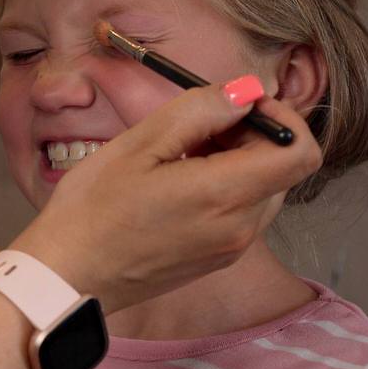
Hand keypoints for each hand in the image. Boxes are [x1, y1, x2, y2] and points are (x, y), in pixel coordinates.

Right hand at [10, 85, 320, 313]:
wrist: (66, 277)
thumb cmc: (91, 211)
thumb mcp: (139, 144)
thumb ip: (200, 111)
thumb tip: (246, 91)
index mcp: (224, 195)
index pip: (301, 151)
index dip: (282, 117)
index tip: (241, 106)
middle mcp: (240, 227)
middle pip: (284, 168)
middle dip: (254, 136)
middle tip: (200, 126)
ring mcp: (230, 248)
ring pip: (264, 189)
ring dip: (239, 161)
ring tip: (183, 155)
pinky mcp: (216, 259)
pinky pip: (243, 213)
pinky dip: (225, 188)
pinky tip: (179, 183)